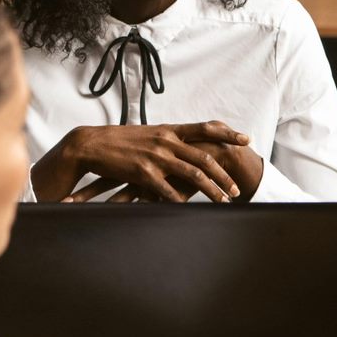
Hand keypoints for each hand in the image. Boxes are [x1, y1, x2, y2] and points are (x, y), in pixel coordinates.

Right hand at [103, 140, 263, 203]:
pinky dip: (181, 200)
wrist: (91, 144)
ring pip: (193, 175)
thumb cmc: (119, 141)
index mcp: (169, 129)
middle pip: (204, 158)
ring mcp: (156, 156)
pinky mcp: (143, 172)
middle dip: (224, 176)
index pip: (205, 128)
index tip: (246, 139)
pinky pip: (168, 190)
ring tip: (224, 202)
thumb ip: (167, 138)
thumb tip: (183, 144)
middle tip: (237, 189)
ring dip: (212, 191)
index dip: (227, 133)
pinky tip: (191, 209)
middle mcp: (166, 141)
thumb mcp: (147, 134)